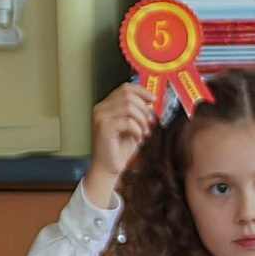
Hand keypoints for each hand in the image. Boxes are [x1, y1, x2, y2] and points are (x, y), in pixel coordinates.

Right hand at [84, 81, 156, 206]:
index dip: (142, 91)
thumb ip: (138, 113)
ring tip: (144, 132)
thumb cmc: (121, 148)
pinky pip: (128, 122)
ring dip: (142, 120)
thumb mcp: (133, 126)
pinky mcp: (104, 128)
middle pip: (128, 95)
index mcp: (106, 105)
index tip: (154, 99)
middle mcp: (101, 108)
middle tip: (149, 122)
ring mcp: (100, 117)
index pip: (125, 88)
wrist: (109, 167)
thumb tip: (151, 101)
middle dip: (144, 108)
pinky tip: (138, 139)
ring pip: (129, 106)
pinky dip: (137, 130)